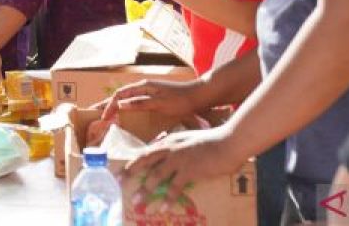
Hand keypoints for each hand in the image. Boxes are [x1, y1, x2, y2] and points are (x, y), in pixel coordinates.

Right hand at [98, 77, 205, 120]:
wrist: (199, 96)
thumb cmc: (181, 100)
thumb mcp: (160, 103)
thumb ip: (140, 103)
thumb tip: (120, 104)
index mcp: (143, 87)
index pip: (120, 95)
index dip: (110, 106)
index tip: (104, 118)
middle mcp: (144, 87)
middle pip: (120, 95)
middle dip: (107, 104)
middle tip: (94, 112)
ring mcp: (149, 92)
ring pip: (126, 98)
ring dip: (115, 106)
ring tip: (105, 114)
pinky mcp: (154, 98)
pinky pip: (134, 102)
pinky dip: (125, 107)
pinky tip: (125, 114)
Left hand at [124, 124, 246, 201]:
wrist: (229, 142)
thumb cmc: (213, 141)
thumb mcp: (190, 140)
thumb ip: (178, 147)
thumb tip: (169, 156)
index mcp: (169, 140)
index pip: (147, 151)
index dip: (133, 161)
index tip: (122, 169)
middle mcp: (170, 148)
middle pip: (144, 161)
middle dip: (130, 173)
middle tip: (119, 183)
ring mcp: (178, 158)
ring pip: (156, 176)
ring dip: (145, 190)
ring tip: (137, 202)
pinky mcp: (189, 169)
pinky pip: (175, 187)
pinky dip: (168, 198)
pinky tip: (164, 208)